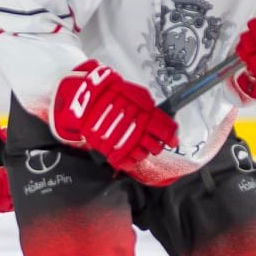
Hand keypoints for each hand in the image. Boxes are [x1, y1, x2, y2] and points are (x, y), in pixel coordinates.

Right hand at [51, 61, 176, 172]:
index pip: (166, 129)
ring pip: (143, 154)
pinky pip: (128, 162)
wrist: (83, 101)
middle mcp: (135, 129)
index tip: (173, 139)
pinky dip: (131, 159)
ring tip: (140, 145)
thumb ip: (148, 106)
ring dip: (145, 151)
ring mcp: (122, 142)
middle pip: (156, 145)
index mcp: (143, 113)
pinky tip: (130, 153)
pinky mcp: (111, 151)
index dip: (171, 135)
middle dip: (158, 144)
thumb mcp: (132, 93)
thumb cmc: (107, 94)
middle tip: (155, 141)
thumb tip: (162, 120)